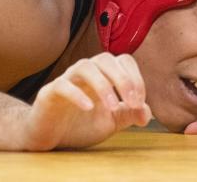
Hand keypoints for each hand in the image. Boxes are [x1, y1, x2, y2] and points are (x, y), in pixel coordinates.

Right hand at [23, 53, 151, 149]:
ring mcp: (67, 80)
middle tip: (133, 103)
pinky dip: (77, 94)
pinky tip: (89, 108)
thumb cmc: (80, 124)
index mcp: (103, 75)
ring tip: (112, 106)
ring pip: (85, 67)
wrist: (50, 137)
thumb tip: (146, 113)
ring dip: (103, 85)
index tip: (140, 103)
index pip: (123, 61)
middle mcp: (85, 72)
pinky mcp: (49, 93)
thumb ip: (129, 115)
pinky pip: (63, 85)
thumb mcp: (111, 122)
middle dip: (123, 79)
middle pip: (106, 59)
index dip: (136, 78)